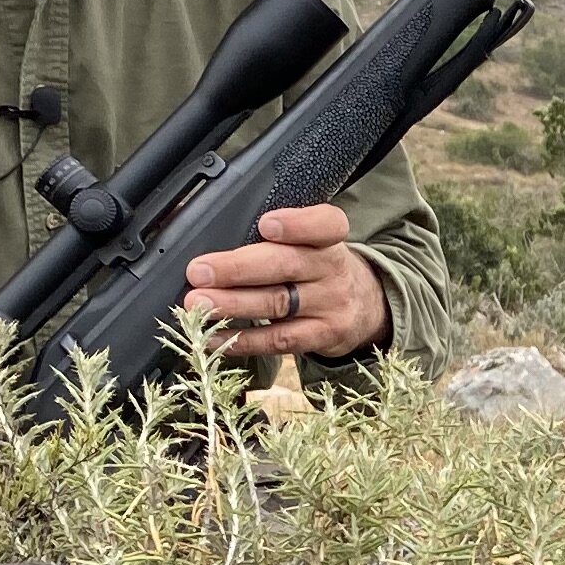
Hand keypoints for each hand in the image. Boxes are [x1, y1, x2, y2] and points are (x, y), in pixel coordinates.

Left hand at [186, 204, 387, 361]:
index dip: (297, 224)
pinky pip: (279, 340)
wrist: (365, 307)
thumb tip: (209, 241)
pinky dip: (243, 339)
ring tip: (199, 303)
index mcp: (329, 238)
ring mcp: (330, 305)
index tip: (266, 225)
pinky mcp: (323, 336)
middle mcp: (333, 269)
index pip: (325, 225)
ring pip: (278, 303)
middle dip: (238, 268)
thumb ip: (277, 237)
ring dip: (233, 304)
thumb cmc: (319, 267)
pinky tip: (213, 335)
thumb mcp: (314, 242)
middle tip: (199, 271)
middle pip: (286, 265)